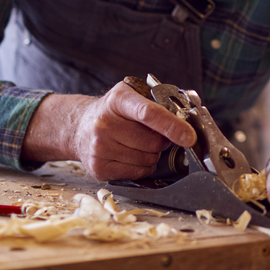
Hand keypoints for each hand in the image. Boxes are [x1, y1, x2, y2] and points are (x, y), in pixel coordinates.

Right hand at [23, 81, 196, 181]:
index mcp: (118, 100)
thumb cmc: (114, 111)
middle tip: (153, 135)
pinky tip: (131, 155)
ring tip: (138, 143)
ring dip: (152, 154)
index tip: (190, 137)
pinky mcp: (98, 168)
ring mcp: (99, 147)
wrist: (79, 127)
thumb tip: (187, 122)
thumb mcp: (132, 96)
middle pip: (153, 142)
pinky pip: (138, 173)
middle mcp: (104, 124)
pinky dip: (142, 167)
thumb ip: (158, 103)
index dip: (173, 126)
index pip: (148, 113)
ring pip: (148, 159)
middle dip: (162, 141)